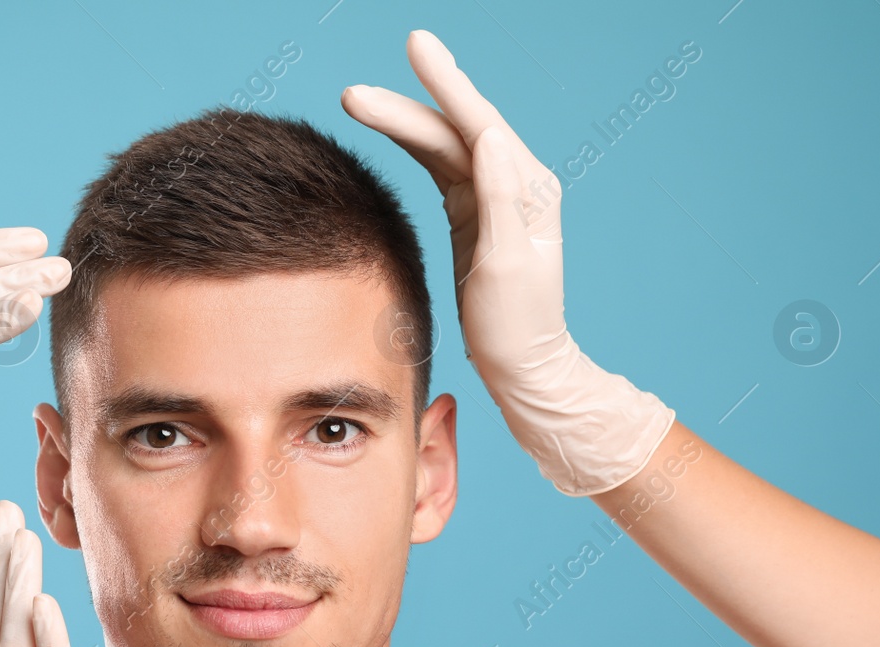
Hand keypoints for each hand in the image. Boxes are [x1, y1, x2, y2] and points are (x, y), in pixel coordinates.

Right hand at [341, 31, 672, 495]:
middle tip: (352, 93)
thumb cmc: (518, 325)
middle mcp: (513, 182)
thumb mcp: (509, 263)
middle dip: (404, 107)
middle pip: (452, 130)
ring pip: (440, 145)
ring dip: (401, 121)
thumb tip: (488, 134)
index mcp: (527, 188)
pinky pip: (438, 167)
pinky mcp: (470, 215)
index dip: (445, 84)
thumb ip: (499, 196)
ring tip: (355, 102)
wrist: (523, 367)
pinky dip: (411, 145)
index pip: (479, 124)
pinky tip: (388, 128)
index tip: (416, 46)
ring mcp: (490, 197)